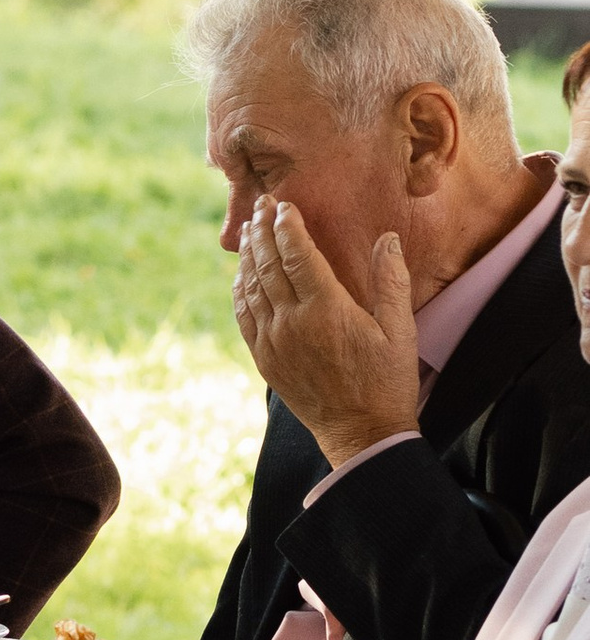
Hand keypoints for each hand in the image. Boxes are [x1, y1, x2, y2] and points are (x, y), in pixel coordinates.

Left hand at [232, 198, 419, 468]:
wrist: (362, 434)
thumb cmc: (387, 382)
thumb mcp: (400, 332)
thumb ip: (392, 281)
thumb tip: (387, 238)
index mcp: (327, 310)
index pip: (298, 254)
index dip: (288, 226)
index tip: (284, 204)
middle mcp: (293, 322)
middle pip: (268, 264)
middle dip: (263, 230)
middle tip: (261, 204)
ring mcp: (274, 341)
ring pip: (251, 286)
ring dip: (247, 254)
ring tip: (248, 229)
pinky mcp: (265, 358)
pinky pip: (244, 315)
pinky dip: (240, 289)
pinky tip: (242, 274)